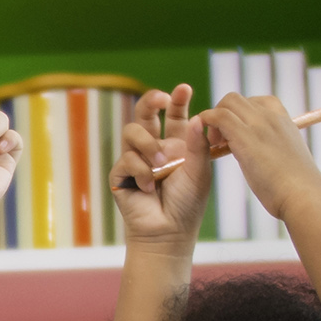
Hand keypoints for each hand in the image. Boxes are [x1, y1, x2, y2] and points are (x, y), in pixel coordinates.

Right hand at [113, 85, 209, 248]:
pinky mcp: (121, 173)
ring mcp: (135, 159)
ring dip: (148, 145)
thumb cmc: (187, 204)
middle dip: (151, 101)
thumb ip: (198, 144)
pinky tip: (149, 188)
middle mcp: (154, 148)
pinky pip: (126, 158)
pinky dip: (141, 172)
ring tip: (160, 164)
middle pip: (145, 114)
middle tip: (161, 99)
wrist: (169, 232)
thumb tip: (197, 116)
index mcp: (176, 144)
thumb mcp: (199, 171)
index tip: (184, 89)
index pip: (174, 115)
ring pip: (132, 131)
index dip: (177, 100)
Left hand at [196, 92, 320, 223]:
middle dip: (223, 113)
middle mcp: (271, 116)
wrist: (303, 197)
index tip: (236, 134)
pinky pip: (219, 116)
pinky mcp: (245, 137)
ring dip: (214, 119)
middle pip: (236, 99)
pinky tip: (208, 142)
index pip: (257, 102)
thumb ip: (275, 148)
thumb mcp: (288, 159)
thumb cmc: (297, 187)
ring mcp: (259, 124)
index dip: (240, 115)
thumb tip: (267, 155)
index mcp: (284, 120)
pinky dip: (207, 122)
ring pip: (227, 103)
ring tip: (216, 144)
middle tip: (220, 140)